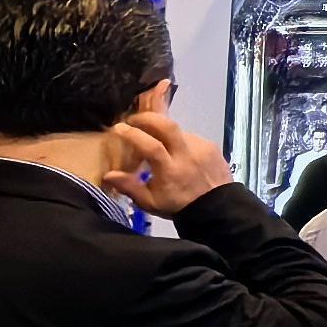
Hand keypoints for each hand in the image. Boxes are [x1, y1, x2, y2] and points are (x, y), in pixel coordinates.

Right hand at [101, 114, 233, 212]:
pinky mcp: (212, 145)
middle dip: (147, 117)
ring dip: (163, 132)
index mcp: (170, 170)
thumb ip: (129, 187)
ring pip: (178, 130)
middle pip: (167, 125)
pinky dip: (179, 140)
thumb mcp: (151, 203)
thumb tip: (108, 175)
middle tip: (134, 119)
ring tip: (156, 142)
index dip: (133, 134)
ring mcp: (202, 147)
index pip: (151, 146)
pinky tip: (176, 151)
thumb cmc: (179, 206)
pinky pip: (190, 136)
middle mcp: (187, 154)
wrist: (218, 208)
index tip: (118, 128)